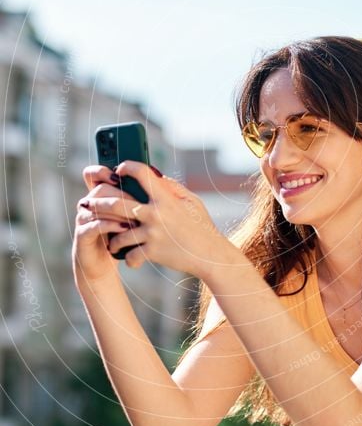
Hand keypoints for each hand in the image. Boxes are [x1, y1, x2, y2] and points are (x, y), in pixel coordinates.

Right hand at [72, 165, 138, 284]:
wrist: (105, 266)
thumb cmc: (120, 239)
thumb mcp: (132, 217)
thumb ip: (139, 199)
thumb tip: (159, 179)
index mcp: (99, 197)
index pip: (93, 175)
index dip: (102, 171)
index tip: (119, 175)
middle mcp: (89, 205)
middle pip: (100, 190)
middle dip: (121, 195)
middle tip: (140, 203)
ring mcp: (83, 220)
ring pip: (97, 207)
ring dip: (117, 211)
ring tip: (135, 218)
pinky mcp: (82, 236)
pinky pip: (93, 225)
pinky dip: (109, 225)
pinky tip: (124, 228)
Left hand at [79, 161, 228, 276]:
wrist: (210, 255)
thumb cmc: (200, 226)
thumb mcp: (190, 201)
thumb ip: (170, 188)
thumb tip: (152, 176)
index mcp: (165, 197)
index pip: (141, 172)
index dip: (127, 167)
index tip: (119, 170)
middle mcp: (156, 213)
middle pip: (116, 203)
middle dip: (98, 203)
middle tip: (88, 203)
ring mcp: (152, 233)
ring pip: (117, 233)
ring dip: (111, 238)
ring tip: (111, 240)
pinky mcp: (152, 252)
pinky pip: (130, 254)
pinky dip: (128, 258)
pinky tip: (129, 257)